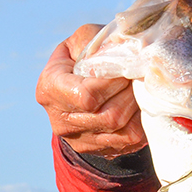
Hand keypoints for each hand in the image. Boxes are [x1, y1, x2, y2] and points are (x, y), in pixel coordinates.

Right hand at [35, 24, 146, 156]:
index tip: (126, 68)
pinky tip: (140, 105)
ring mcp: (79, 140)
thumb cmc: (83, 58)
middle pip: (110, 115)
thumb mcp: (83, 40)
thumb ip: (97, 41)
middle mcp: (60, 120)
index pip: (87, 95)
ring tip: (141, 89)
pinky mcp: (99, 150)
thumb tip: (125, 49)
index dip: (113, 82)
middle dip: (131, 93)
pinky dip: (141, 122)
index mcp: (49, 89)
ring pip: (124, 130)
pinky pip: (131, 141)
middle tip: (141, 78)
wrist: (80, 87)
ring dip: (140, 107)